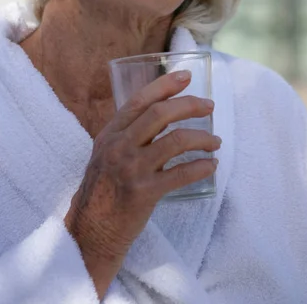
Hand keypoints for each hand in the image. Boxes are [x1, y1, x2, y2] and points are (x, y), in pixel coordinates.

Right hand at [64, 70, 219, 299]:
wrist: (91, 230)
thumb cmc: (103, 189)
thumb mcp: (107, 153)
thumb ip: (128, 134)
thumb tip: (161, 113)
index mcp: (110, 133)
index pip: (139, 100)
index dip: (165, 85)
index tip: (186, 76)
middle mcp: (119, 146)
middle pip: (160, 114)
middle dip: (190, 105)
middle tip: (209, 107)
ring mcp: (131, 169)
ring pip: (174, 141)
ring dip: (201, 138)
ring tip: (215, 142)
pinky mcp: (144, 193)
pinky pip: (181, 174)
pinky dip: (201, 167)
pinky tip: (211, 165)